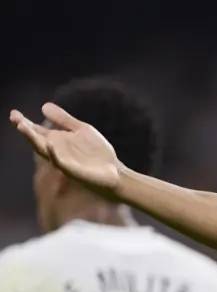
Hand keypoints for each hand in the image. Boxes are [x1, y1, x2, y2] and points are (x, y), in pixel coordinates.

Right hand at [9, 103, 124, 192]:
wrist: (115, 172)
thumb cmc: (97, 153)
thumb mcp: (81, 130)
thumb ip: (64, 120)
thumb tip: (43, 106)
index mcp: (57, 140)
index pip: (37, 130)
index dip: (25, 122)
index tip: (14, 113)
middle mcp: (56, 151)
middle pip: (36, 139)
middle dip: (25, 129)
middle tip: (14, 118)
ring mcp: (63, 161)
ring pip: (43, 150)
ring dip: (33, 139)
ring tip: (22, 127)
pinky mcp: (72, 171)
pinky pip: (60, 162)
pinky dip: (54, 154)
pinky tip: (49, 144)